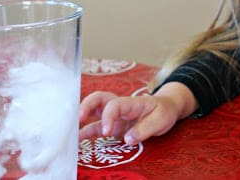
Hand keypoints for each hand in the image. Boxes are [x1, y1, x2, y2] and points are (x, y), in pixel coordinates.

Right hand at [78, 83, 196, 144]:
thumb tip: (127, 139)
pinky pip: (98, 127)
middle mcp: (120, 107)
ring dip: (83, 118)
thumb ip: (145, 128)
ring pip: (94, 111)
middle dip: (86, 105)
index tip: (107, 132)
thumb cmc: (164, 111)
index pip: (114, 105)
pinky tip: (78, 140)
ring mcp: (115, 116)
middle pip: (98, 99)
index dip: (108, 117)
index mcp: (131, 102)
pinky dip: (87, 132)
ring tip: (71, 130)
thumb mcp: (160, 120)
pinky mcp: (114, 126)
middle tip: (78, 118)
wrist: (168, 109)